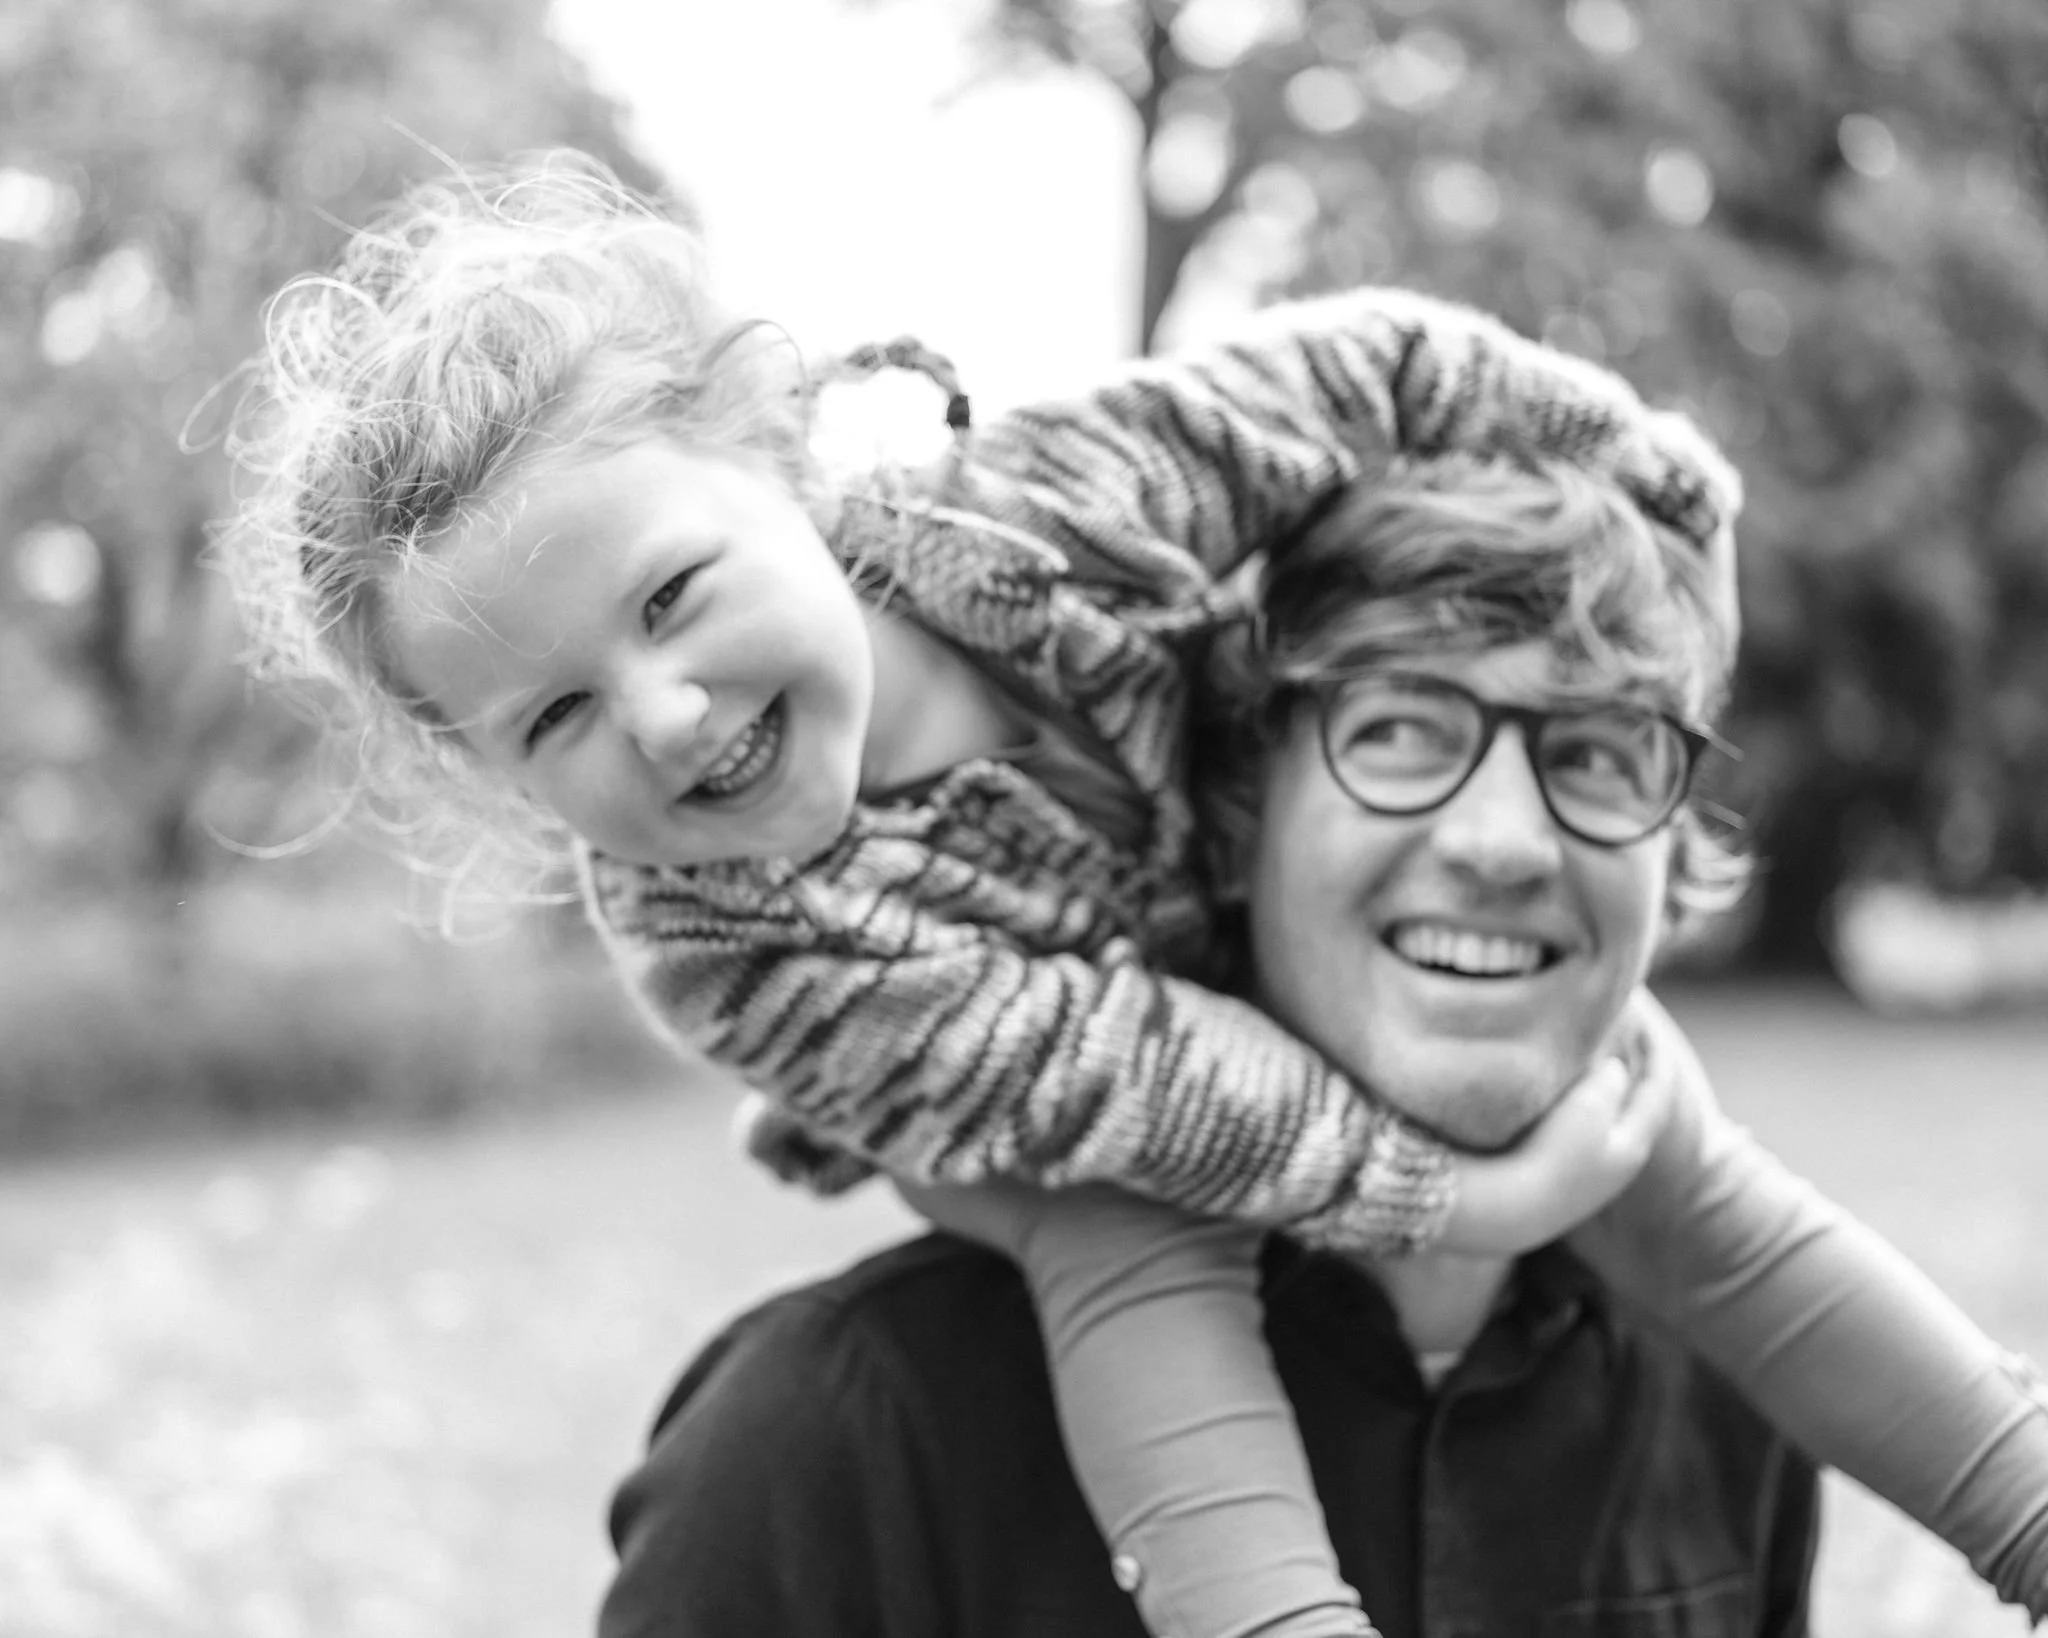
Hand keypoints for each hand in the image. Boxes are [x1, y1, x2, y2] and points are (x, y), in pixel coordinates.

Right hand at [1438, 1046, 1677, 1255]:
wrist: (1510, 1209)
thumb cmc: (1553, 1154)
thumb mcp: (1588, 1106)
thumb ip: (1608, 1080)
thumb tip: (1614, 1071)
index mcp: (1634, 1143)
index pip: (1656, 1090)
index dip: (1654, 1054)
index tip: (1643, 1025)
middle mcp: (1618, 1164)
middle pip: (1634, 1109)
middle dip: (1629, 1076)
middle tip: (1618, 1043)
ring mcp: (1589, 1179)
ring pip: (1605, 1125)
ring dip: (1600, 1095)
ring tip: (1585, 1067)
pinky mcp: (1561, 1185)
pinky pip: (1578, 1137)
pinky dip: (1577, 1113)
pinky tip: (1555, 1105)